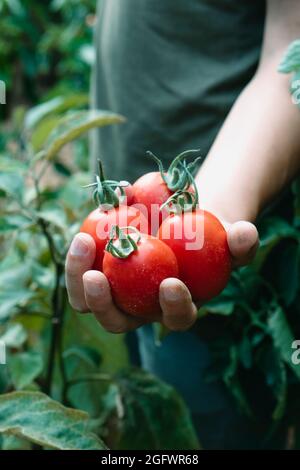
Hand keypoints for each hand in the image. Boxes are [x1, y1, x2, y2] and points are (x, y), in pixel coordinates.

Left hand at [65, 220, 257, 332]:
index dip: (174, 307)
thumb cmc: (210, 235)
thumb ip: (242, 241)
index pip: (177, 318)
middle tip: (98, 278)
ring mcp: (117, 293)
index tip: (171, 282)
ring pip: (87, 301)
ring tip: (83, 241)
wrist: (184, 221)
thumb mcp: (231, 235)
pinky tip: (90, 221)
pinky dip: (80, 252)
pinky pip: (82, 268)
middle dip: (104, 306)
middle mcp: (142, 308)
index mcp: (177, 308)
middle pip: (117, 322)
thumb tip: (245, 235)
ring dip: (78, 277)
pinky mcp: (98, 270)